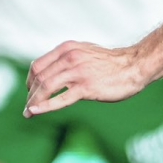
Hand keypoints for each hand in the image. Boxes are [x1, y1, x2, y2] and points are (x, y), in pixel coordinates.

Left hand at [25, 41, 149, 116]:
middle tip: (28, 107)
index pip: (37, 66)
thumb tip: (52, 71)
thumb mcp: (85, 53)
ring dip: (33, 102)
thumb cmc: (112, 63)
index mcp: (67, 49)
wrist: (134, 66)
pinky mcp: (86, 87)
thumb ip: (68, 59)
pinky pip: (60, 99)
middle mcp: (69, 58)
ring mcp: (78, 72)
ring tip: (28, 113)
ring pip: (46, 88)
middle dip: (30, 94)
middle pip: (38, 78)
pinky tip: (35, 112)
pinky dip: (44, 107)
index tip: (31, 92)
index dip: (30, 81)